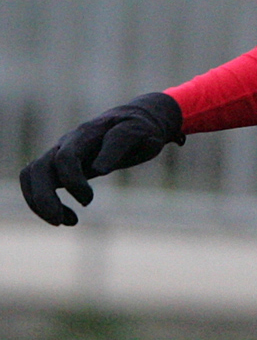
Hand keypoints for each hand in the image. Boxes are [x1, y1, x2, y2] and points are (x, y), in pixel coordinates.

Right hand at [19, 93, 183, 225]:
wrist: (138, 118)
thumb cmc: (142, 128)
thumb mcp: (141, 133)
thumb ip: (120, 143)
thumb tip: (98, 169)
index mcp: (89, 133)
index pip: (67, 156)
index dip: (73, 182)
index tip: (89, 200)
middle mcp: (70, 141)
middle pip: (39, 167)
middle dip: (44, 198)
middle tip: (62, 221)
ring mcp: (62, 151)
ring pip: (32, 174)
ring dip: (39, 202)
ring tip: (65, 221)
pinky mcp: (61, 163)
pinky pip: (36, 181)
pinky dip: (44, 203)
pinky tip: (70, 218)